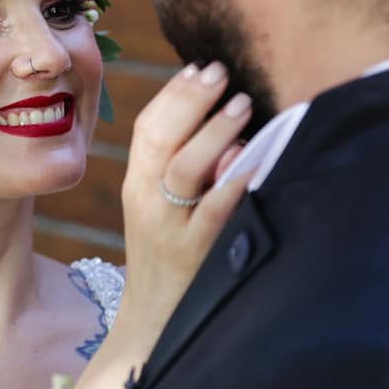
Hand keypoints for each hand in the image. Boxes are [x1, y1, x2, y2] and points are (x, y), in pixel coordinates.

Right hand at [71, 61, 252, 388]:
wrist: (150, 321)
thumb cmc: (165, 256)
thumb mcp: (159, 209)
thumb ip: (180, 168)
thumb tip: (224, 126)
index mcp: (136, 184)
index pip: (146, 127)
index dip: (173, 93)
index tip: (200, 67)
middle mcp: (145, 200)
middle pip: (159, 137)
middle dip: (191, 100)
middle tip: (222, 73)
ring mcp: (167, 227)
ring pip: (183, 168)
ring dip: (214, 132)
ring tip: (242, 105)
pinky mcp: (192, 254)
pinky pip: (211, 212)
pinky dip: (231, 181)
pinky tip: (251, 158)